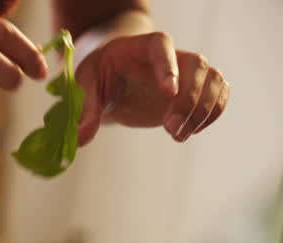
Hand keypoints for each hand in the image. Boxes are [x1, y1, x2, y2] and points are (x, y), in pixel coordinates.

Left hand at [76, 32, 228, 144]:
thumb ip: (86, 109)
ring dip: (203, 110)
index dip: (168, 67)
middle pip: (196, 66)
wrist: (114, 75)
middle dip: (189, 100)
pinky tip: (192, 131)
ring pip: (214, 80)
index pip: (161, 46)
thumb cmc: (100, 74)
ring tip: (178, 135)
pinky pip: (220, 93)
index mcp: (141, 46)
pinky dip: (213, 113)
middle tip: (171, 128)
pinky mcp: (197, 89)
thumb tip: (80, 138)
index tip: (168, 92)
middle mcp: (173, 54)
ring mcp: (188, 71)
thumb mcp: (85, 86)